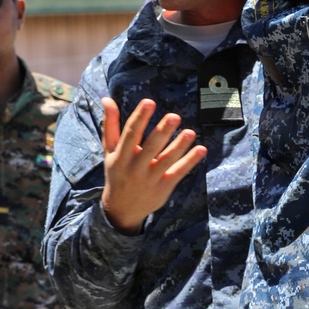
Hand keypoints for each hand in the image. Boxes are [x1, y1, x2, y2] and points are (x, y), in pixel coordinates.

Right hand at [100, 96, 206, 234]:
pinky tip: (201, 150)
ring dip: (179, 146)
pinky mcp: (163, 188)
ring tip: (190, 133)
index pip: (131, 134)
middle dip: (162, 132)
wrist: (121, 209)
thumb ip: (110, 125)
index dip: (140, 118)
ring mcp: (150, 179)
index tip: (149, 102)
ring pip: (166, 160)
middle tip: (174, 116)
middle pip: (150, 147)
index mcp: (121, 156)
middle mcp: (135, 168)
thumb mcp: (109, 151)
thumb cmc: (117, 172)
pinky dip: (189, 162)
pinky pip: (177, 173)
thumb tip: (107, 98)